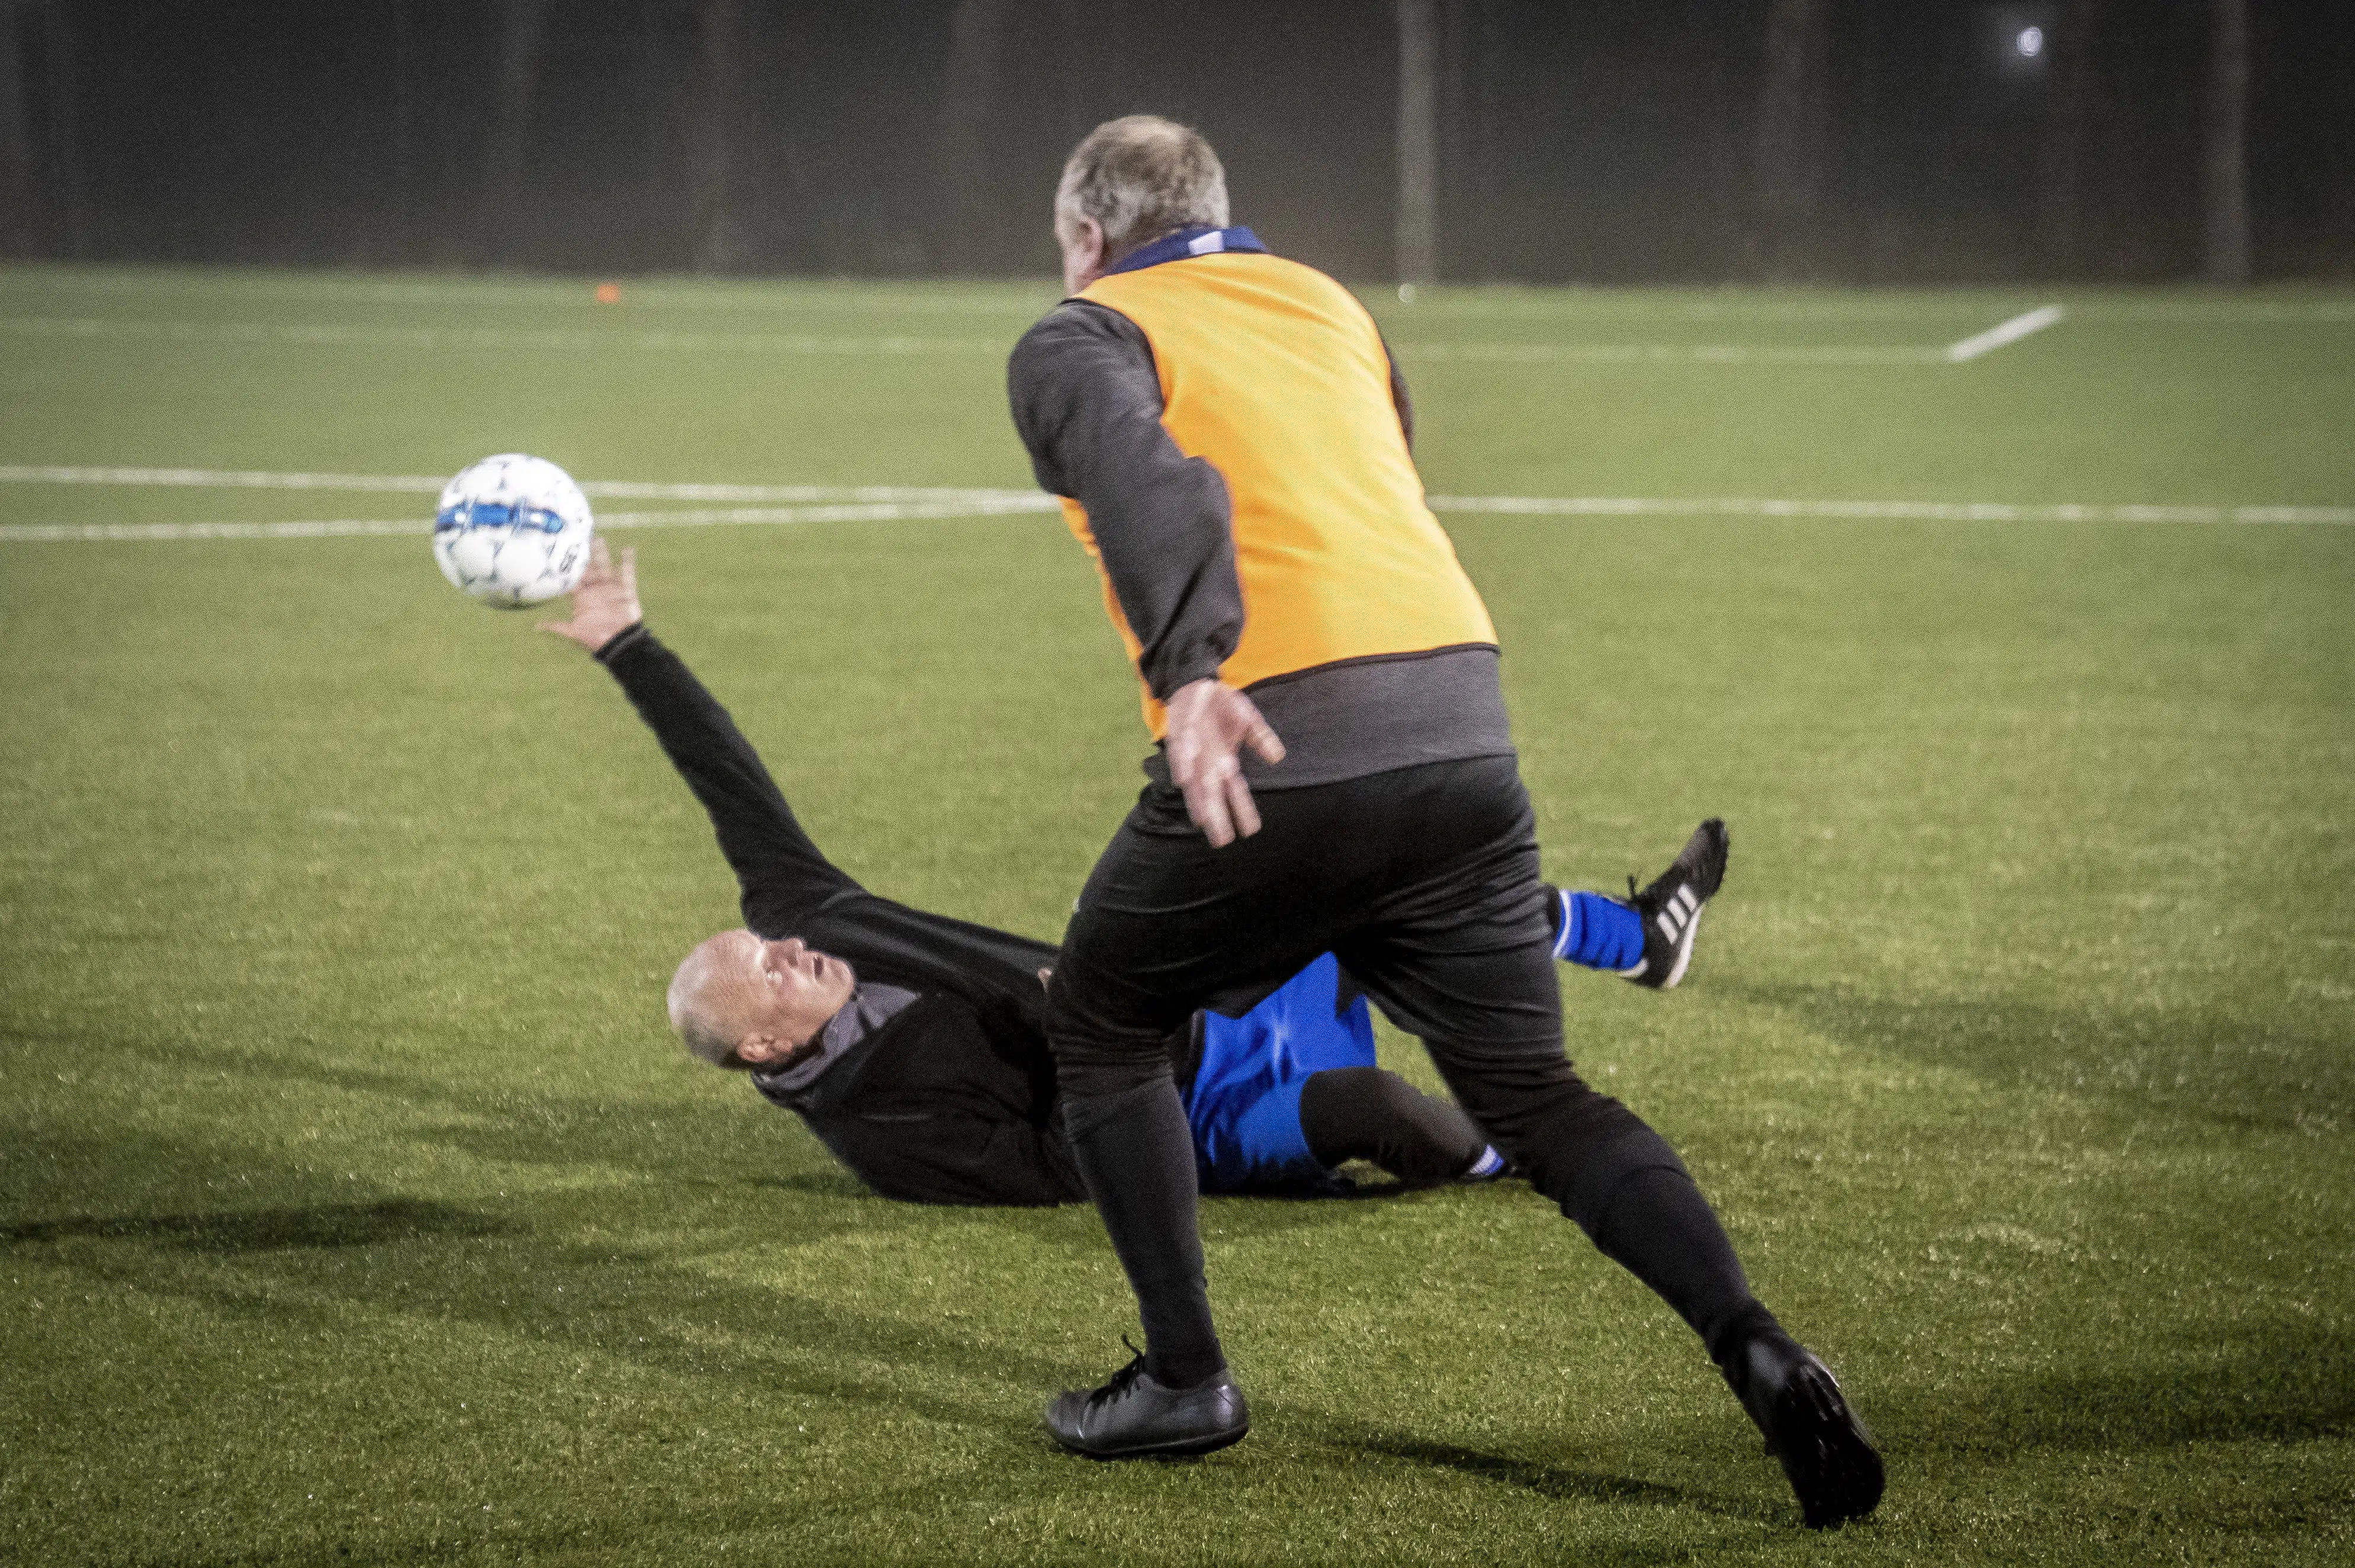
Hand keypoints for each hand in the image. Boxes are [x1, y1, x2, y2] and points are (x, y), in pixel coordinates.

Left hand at [537, 538, 640, 651]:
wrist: (618, 644)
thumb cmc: (595, 638)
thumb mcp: (574, 632)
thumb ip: (557, 626)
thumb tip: (536, 627)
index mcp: (583, 597)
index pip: (574, 578)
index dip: (569, 566)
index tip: (562, 552)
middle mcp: (596, 590)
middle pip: (589, 569)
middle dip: (585, 556)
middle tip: (580, 539)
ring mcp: (611, 590)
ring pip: (606, 568)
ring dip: (602, 555)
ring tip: (598, 540)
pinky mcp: (626, 592)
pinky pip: (627, 575)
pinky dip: (628, 563)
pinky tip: (627, 550)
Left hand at [1163, 678, 1284, 847]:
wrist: (1195, 683)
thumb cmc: (1220, 705)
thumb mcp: (1247, 717)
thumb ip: (1260, 737)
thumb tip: (1278, 757)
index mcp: (1225, 761)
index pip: (1236, 791)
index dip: (1243, 811)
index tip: (1252, 831)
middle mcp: (1208, 763)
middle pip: (1214, 796)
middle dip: (1219, 818)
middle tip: (1223, 842)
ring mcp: (1192, 753)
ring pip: (1194, 784)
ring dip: (1198, 802)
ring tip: (1203, 821)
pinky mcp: (1179, 738)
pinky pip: (1180, 754)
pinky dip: (1182, 766)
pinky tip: (1183, 780)